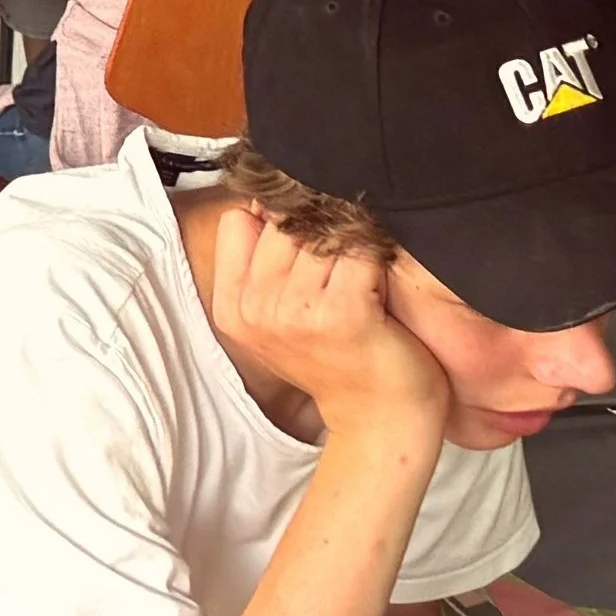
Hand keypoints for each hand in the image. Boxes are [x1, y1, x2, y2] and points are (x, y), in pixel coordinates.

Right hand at [207, 205, 447, 445]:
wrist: (382, 419)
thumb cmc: (339, 360)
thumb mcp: (279, 315)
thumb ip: (265, 263)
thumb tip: (269, 196)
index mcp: (233, 308)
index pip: (238, 221)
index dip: (272, 221)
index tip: (303, 242)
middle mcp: (258, 310)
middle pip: (280, 221)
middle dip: (315, 225)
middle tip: (343, 256)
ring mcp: (297, 313)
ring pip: (320, 230)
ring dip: (348, 237)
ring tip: (363, 268)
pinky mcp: (343, 313)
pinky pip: (358, 250)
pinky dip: (376, 253)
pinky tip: (381, 277)